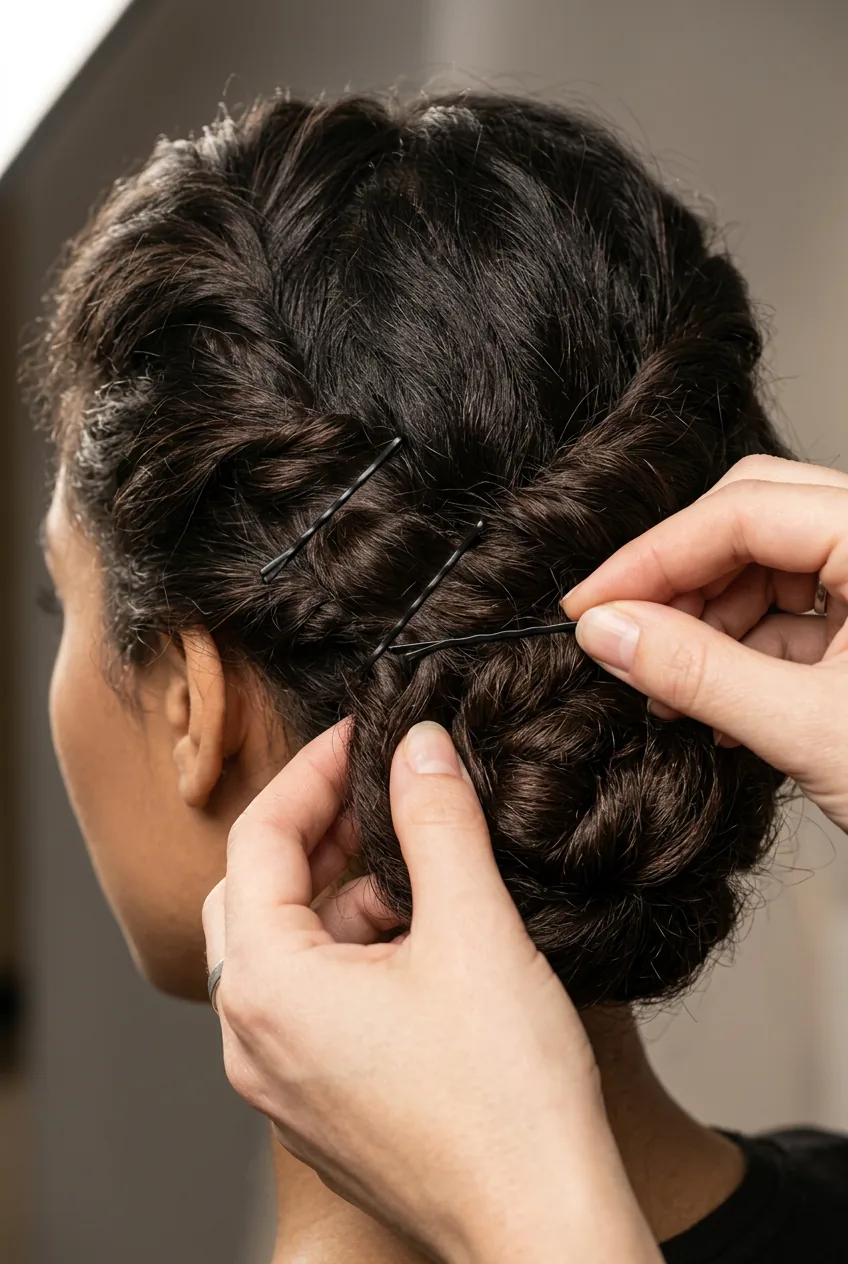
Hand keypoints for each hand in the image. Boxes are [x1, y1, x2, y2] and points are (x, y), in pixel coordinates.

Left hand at [203, 720, 659, 1263]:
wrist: (541, 1227)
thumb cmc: (507, 1099)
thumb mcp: (474, 928)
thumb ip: (437, 821)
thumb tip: (420, 748)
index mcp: (269, 987)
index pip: (257, 839)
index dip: (310, 770)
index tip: (362, 734)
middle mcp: (253, 1037)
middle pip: (257, 894)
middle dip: (319, 832)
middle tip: (385, 791)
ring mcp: (280, 1080)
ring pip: (286, 949)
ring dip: (343, 894)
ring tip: (422, 871)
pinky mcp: (319, 1105)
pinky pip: (310, 1001)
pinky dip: (353, 952)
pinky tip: (424, 940)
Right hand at [563, 454, 847, 830]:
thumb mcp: (811, 730)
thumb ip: (697, 671)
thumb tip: (607, 631)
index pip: (745, 509)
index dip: (653, 557)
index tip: (589, 605)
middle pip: (756, 518)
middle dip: (683, 579)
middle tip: (623, 633)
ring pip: (773, 565)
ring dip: (710, 621)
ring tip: (669, 688)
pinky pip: (798, 613)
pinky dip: (747, 652)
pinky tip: (713, 704)